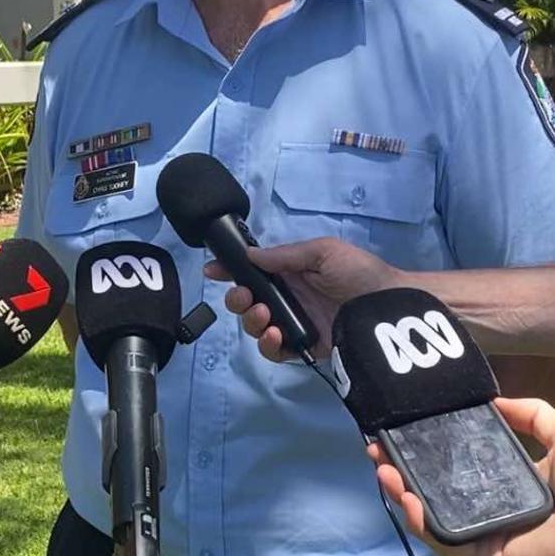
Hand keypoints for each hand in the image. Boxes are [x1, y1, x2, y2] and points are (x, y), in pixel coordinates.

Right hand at [204, 236, 398, 359]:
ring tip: (267, 317)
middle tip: (246, 298)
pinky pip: (277, 352)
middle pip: (249, 301)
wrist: (391, 309)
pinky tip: (277, 338)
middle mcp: (289, 297)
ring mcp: (296, 324)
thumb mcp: (324, 252)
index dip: (231, 270)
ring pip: (258, 327)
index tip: (212, 270)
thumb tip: (251, 255)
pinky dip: (269, 346)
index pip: (254, 270)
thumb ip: (286, 256)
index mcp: (291, 271)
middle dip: (238, 299)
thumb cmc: (360, 273)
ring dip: (252, 322)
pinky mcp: (305, 349)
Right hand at [367, 397, 554, 555]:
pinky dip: (419, 520)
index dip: (431, 445)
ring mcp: (483, 534)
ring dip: (401, 491)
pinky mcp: (479, 554)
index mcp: (508, 481)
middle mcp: (490, 506)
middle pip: (436, 488)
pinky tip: (408, 498)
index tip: (406, 425)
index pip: (461, 463)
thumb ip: (536, 416)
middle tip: (378, 447)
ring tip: (382, 467)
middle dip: (403, 468)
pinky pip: (442, 540)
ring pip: (430, 514)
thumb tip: (495, 401)